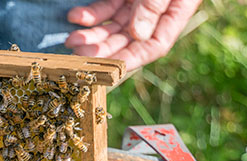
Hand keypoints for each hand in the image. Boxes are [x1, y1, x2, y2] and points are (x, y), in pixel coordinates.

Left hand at [65, 0, 201, 70]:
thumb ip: (153, 5)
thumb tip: (138, 36)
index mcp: (175, 12)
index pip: (154, 45)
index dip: (132, 59)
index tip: (109, 68)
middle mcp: (155, 12)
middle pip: (127, 40)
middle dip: (102, 49)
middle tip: (79, 53)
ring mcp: (136, 3)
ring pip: (112, 26)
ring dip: (91, 34)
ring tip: (71, 39)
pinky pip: (105, 8)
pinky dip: (90, 14)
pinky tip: (75, 17)